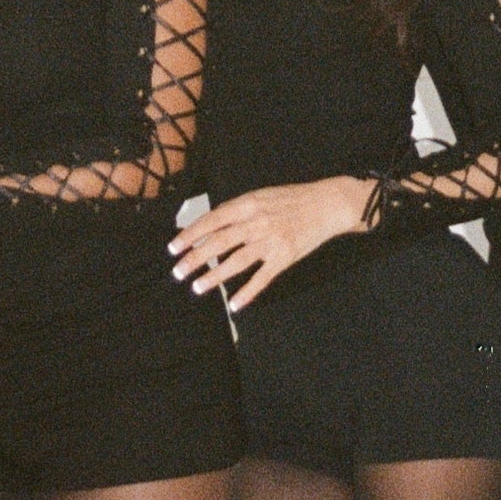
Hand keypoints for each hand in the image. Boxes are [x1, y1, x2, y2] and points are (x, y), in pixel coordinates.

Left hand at [169, 177, 374, 311]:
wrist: (326, 204)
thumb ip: (236, 209)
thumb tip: (211, 223)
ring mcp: (271, 241)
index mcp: (248, 205)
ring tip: (197, 287)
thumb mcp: (260, 195)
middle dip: (195, 259)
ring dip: (215, 276)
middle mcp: (256, 222)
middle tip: (178, 271)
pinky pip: (262, 278)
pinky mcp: (284, 257)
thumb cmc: (291, 199)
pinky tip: (234, 304)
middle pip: (219, 243)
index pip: (212, 220)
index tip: (174, 247)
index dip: (191, 235)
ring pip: (236, 262)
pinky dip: (247, 292)